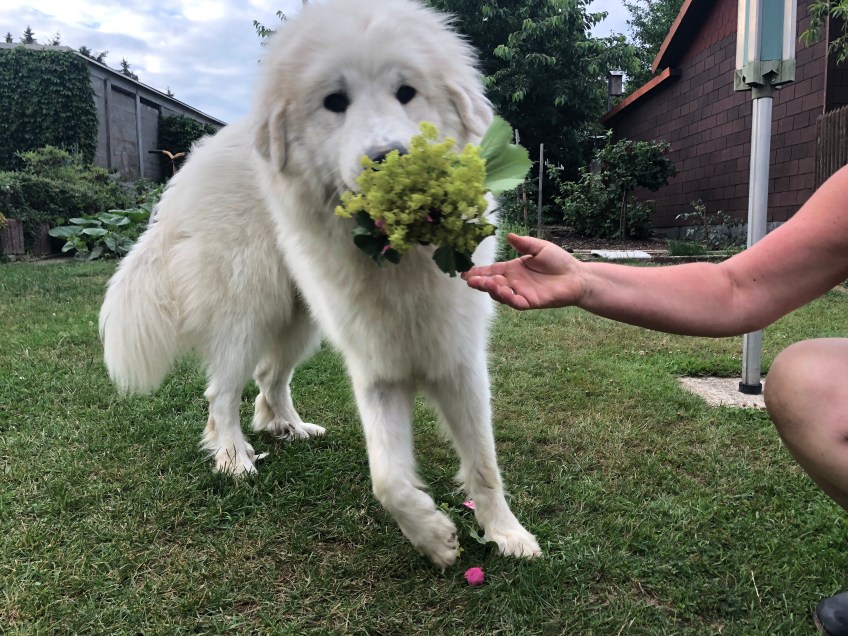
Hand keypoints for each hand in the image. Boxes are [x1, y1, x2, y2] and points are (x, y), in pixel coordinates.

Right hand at [462, 234, 584, 309]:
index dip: (478, 272)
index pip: (492, 271)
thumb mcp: (540, 248)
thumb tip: (508, 235)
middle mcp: (514, 282)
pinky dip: (508, 298)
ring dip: (492, 290)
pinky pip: (516, 302)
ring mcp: (521, 293)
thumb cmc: (560, 262)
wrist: (577, 276)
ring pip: (501, 294)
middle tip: (469, 280)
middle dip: (480, 283)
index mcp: (513, 269)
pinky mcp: (531, 302)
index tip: (465, 273)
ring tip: (485, 283)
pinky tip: (503, 290)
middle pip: (492, 284)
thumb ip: (524, 243)